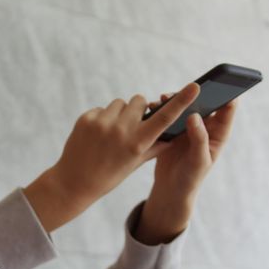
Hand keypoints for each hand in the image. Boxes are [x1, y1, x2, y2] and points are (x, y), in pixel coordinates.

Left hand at [24, 83, 200, 231]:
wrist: (74, 182)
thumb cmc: (110, 175)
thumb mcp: (135, 164)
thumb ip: (154, 146)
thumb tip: (173, 133)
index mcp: (137, 144)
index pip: (164, 118)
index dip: (181, 101)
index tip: (194, 86)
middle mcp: (121, 131)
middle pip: (139, 101)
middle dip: (138, 109)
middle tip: (131, 125)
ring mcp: (102, 123)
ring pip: (120, 103)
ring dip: (120, 113)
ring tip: (111, 133)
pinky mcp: (86, 119)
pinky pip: (102, 108)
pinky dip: (102, 118)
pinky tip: (96, 135)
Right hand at [135, 95, 237, 244]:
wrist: (171, 189)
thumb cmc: (191, 178)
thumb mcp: (198, 161)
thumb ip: (199, 138)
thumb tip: (195, 115)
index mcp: (218, 134)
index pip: (227, 109)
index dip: (227, 94)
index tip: (218, 84)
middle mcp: (205, 127)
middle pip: (205, 102)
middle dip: (196, 93)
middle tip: (186, 88)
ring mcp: (189, 127)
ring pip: (186, 105)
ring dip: (177, 99)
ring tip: (164, 98)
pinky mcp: (174, 129)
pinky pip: (171, 113)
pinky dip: (164, 108)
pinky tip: (155, 106)